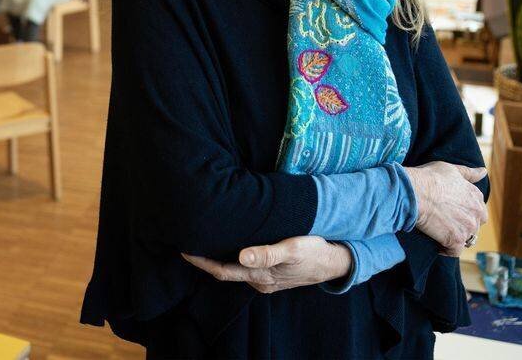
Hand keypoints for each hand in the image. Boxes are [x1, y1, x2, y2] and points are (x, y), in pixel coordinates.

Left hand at [182, 236, 351, 293]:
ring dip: (218, 257)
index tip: (184, 250)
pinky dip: (232, 257)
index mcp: (261, 276)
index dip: (202, 262)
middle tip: (187, 241)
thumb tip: (242, 256)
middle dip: (205, 259)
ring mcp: (265, 278)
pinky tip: (228, 244)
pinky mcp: (272, 272)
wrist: (337, 262)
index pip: (223, 271)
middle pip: (225, 271)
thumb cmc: (314, 251)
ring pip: (235, 269)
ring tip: (202, 240)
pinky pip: (245, 266)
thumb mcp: (293, 248)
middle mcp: (259, 280)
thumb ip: (268, 254)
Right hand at [404, 162, 487, 252]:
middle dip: (462, 224)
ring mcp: (468, 228)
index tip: (449, 209)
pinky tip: (436, 243)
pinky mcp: (456, 240)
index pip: (477, 208)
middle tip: (444, 220)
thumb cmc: (429, 178)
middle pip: (474, 224)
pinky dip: (445, 250)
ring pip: (466, 238)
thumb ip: (469, 173)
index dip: (463, 210)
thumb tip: (483, 171)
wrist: (414, 192)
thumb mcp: (450, 169)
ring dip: (455, 237)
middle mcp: (476, 213)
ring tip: (439, 232)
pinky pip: (454, 251)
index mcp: (476, 196)